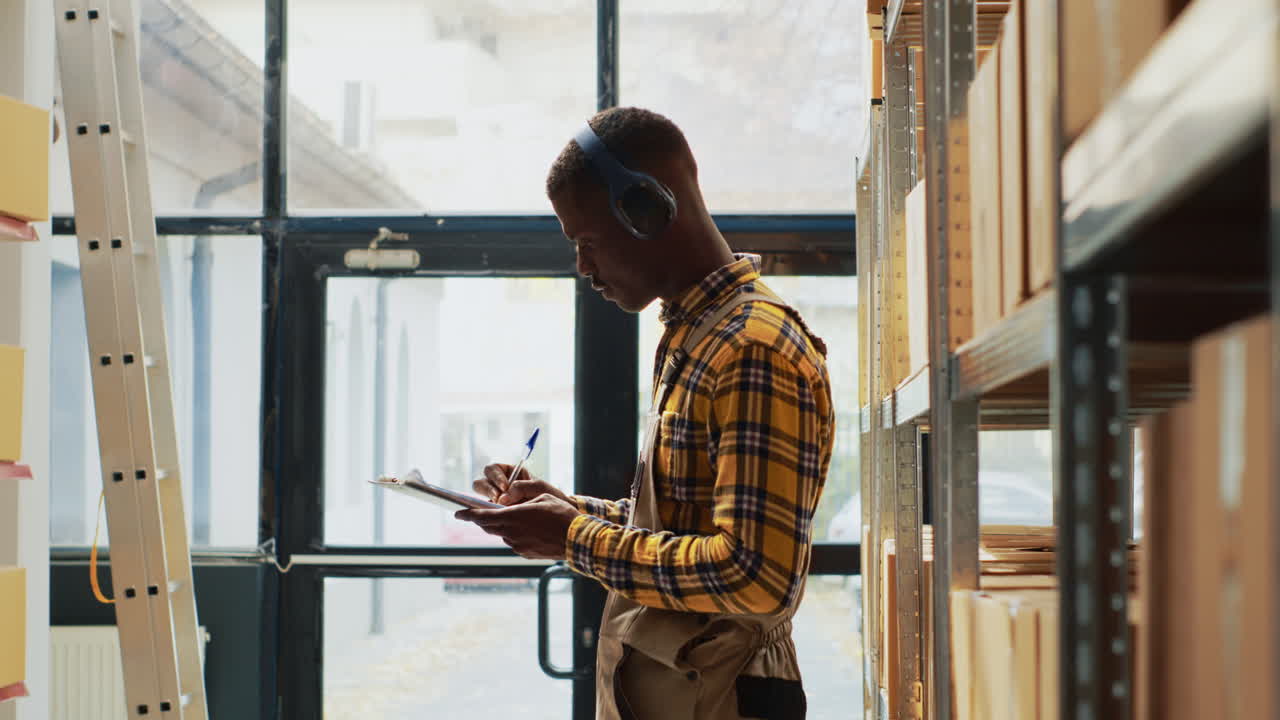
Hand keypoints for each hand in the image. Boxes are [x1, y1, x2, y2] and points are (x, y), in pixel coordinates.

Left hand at [455, 493, 581, 559]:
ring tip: (515, 518)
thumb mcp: (542, 497)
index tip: (458, 513)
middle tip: (481, 513)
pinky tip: (528, 529)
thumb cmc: (561, 514)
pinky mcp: (525, 553)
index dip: (468, 515)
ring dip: (502, 526)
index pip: (483, 516)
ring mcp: (518, 545)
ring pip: (502, 534)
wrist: (577, 539)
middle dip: (483, 520)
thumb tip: (506, 502)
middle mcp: (512, 533)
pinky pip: (513, 542)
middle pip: (489, 527)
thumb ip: (520, 498)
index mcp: (514, 516)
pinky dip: (514, 534)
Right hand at [473, 464, 570, 506]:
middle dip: (488, 489)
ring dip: (485, 502)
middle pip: (481, 482)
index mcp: (510, 473)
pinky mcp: (497, 513)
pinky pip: (487, 512)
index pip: (493, 469)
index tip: (505, 487)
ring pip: (481, 498)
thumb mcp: (539, 488)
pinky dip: (489, 514)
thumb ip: (521, 488)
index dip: (495, 477)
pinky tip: (500, 518)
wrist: (557, 515)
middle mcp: (500, 485)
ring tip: (499, 510)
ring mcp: (497, 499)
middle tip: (498, 499)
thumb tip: (502, 499)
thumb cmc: (550, 496)